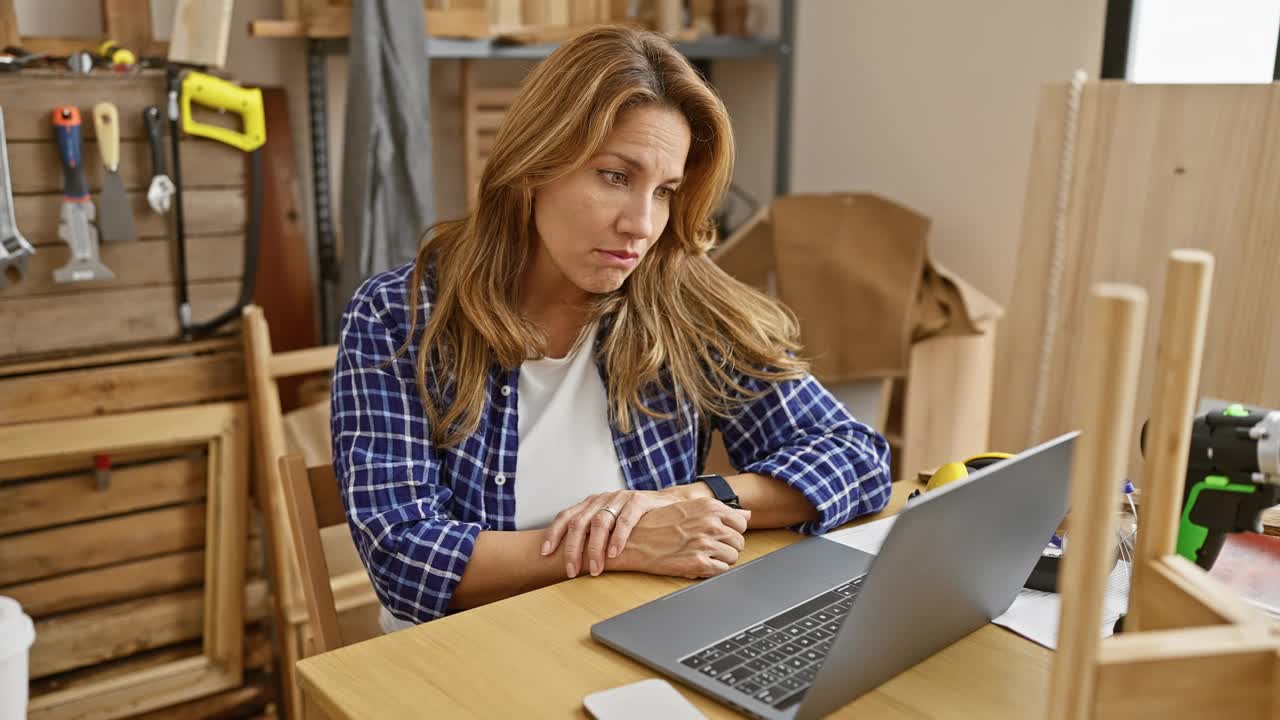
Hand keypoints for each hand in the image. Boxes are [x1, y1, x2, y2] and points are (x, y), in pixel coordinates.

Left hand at [541, 489, 680, 577]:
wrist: (667, 504)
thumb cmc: (635, 520)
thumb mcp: (609, 524)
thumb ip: (592, 535)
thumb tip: (570, 561)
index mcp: (590, 504)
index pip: (565, 517)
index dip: (554, 534)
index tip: (545, 553)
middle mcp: (601, 499)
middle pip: (579, 522)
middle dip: (573, 549)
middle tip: (572, 571)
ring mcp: (620, 498)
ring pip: (600, 522)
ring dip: (595, 548)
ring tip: (595, 568)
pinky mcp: (638, 501)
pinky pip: (625, 520)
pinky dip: (618, 538)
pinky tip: (615, 553)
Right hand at [608, 498, 751, 578]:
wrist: (633, 539)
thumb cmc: (658, 522)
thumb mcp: (691, 507)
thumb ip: (722, 511)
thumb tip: (748, 514)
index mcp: (710, 507)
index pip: (741, 523)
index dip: (732, 532)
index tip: (721, 535)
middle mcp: (710, 523)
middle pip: (739, 542)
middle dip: (727, 547)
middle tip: (709, 548)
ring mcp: (705, 543)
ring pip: (732, 558)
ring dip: (720, 559)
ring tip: (701, 555)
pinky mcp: (698, 563)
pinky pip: (721, 571)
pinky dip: (712, 570)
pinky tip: (697, 564)